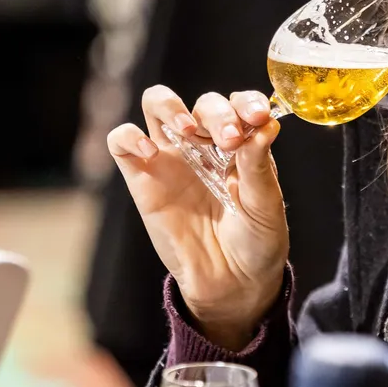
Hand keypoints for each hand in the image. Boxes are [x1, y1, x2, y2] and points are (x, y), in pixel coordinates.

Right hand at [108, 87, 287, 348]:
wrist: (232, 283)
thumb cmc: (256, 242)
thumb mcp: (266, 205)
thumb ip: (259, 166)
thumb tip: (265, 126)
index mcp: (241, 144)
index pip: (238, 103)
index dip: (246, 102)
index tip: (258, 118)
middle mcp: (206, 144)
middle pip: (202, 103)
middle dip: (217, 113)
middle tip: (230, 139)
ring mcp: (172, 158)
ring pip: (156, 104)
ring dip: (171, 106)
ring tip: (189, 131)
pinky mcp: (142, 178)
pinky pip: (121, 141)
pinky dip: (129, 136)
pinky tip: (151, 151)